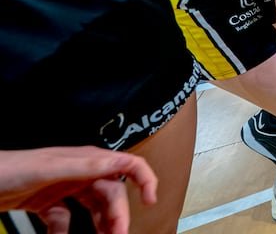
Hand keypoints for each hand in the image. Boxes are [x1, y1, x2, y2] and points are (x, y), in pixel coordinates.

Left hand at [0, 146, 156, 233]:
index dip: (144, 179)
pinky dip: (66, 231)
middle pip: (111, 195)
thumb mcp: (50, 166)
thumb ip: (86, 165)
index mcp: (86, 160)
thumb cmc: (9, 168)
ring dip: (100, 225)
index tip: (150, 200)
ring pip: (92, 208)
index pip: (126, 164)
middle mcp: (79, 172)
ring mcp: (64, 187)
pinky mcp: (47, 202)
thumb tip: (119, 165)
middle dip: (117, 216)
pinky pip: (65, 219)